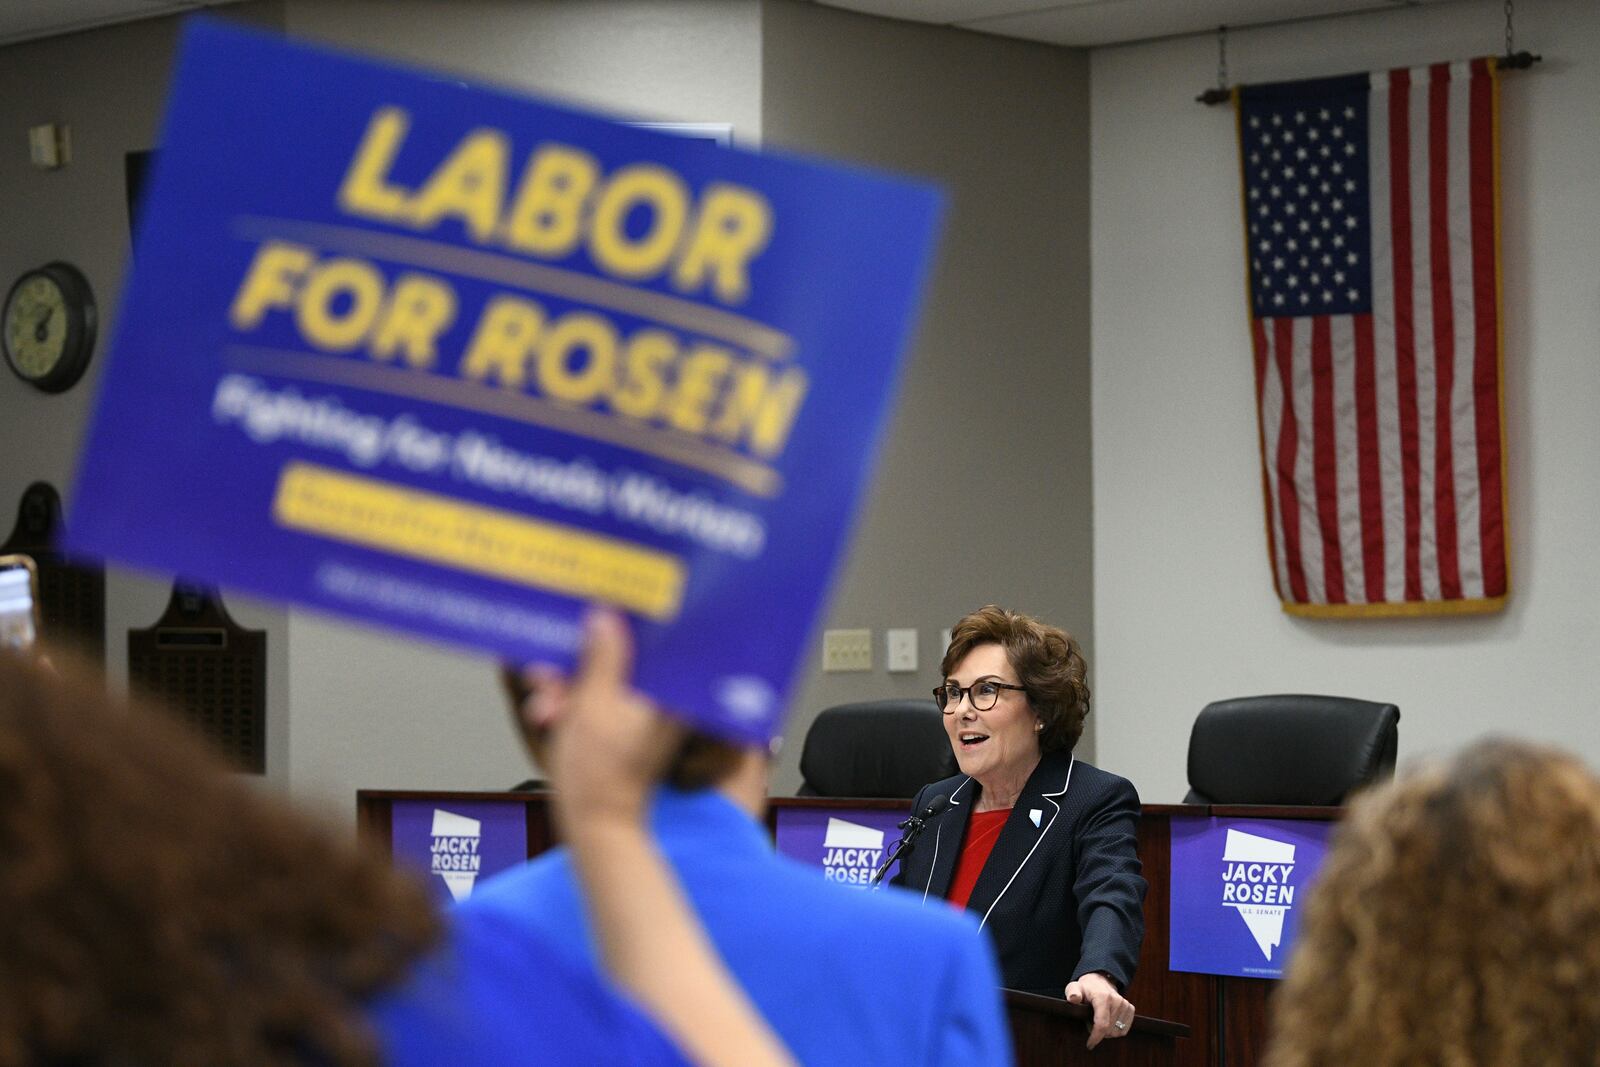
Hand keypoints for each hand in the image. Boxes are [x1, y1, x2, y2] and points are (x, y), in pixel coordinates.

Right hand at [521, 609, 685, 826]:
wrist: (595, 826)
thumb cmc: (598, 775)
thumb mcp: (592, 706)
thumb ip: (601, 659)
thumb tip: (606, 619)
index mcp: (667, 693)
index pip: (651, 643)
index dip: (620, 626)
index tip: (593, 615)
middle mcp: (663, 702)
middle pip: (621, 661)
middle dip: (577, 666)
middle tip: (547, 675)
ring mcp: (644, 717)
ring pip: (603, 681)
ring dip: (568, 688)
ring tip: (545, 707)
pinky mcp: (627, 729)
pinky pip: (600, 703)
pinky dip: (574, 706)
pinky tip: (549, 715)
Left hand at [1065, 971, 1134, 1048]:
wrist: (1099, 981)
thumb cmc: (1085, 988)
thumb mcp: (1074, 988)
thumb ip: (1072, 993)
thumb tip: (1073, 999)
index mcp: (1103, 997)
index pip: (1102, 1024)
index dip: (1096, 1037)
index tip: (1089, 1044)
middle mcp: (1117, 1001)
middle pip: (1109, 1031)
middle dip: (1098, 1033)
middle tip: (1089, 1024)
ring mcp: (1125, 1005)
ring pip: (1117, 1032)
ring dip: (1107, 1032)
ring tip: (1098, 1022)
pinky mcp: (1130, 1009)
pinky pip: (1124, 1030)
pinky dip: (1115, 1030)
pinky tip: (1108, 1022)